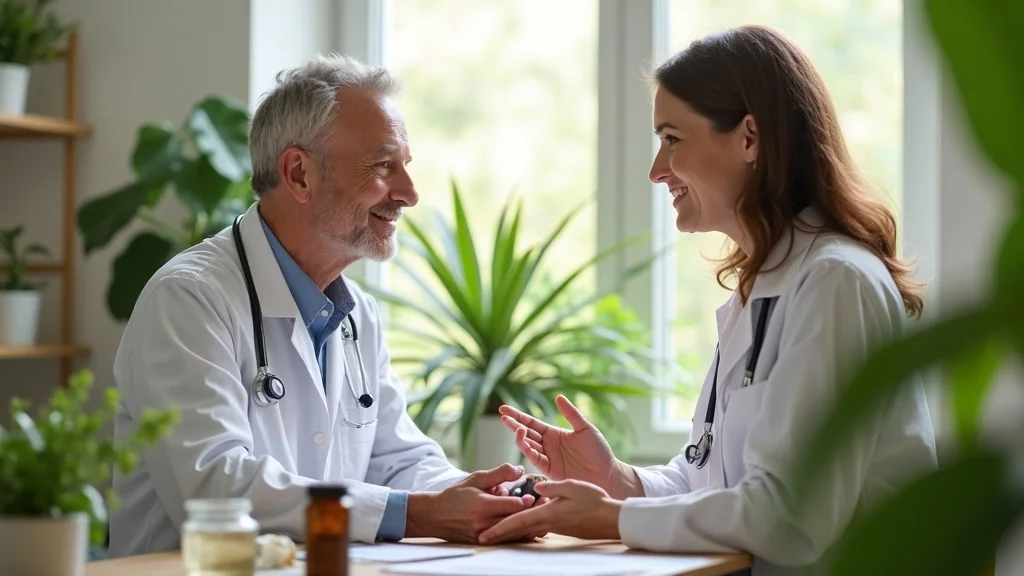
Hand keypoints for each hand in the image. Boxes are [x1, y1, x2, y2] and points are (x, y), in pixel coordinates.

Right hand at [406, 463, 541, 543]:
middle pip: (515, 521)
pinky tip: (529, 529)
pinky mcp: (483, 543)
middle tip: (547, 506)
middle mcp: (483, 523)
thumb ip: (498, 474)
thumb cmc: (456, 495)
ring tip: (542, 519)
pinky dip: (518, 535)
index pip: (511, 505)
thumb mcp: (475, 478)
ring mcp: (483, 536)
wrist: (434, 516)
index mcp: (482, 506)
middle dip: (532, 514)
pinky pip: (505, 540)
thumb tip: (518, 469)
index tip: (539, 496)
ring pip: (512, 533)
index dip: (527, 501)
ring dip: (528, 527)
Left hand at [478, 479, 621, 543]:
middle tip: (481, 539)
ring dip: (509, 532)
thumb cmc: (594, 501)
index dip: (499, 529)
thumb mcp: (572, 486)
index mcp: (547, 513)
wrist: (610, 518)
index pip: (517, 522)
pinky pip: (536, 529)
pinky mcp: (559, 527)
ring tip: (494, 533)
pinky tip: (519, 527)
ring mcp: (553, 526)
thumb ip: (552, 486)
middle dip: (498, 535)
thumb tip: (535, 485)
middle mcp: (547, 523)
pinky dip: (523, 529)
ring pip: (525, 530)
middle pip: (517, 530)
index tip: (484, 536)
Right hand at [499, 395, 643, 498]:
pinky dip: (528, 451)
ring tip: (517, 428)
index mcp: (554, 434)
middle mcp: (548, 445)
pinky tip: (524, 442)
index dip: (518, 416)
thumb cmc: (599, 452)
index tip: (503, 409)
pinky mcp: (549, 471)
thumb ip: (571, 414)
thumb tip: (558, 397)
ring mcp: (547, 458)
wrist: (607, 476)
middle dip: (514, 425)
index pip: (532, 423)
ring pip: (528, 446)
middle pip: (526, 433)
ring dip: (520, 437)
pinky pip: (535, 459)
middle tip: (503, 417)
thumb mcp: (586, 429)